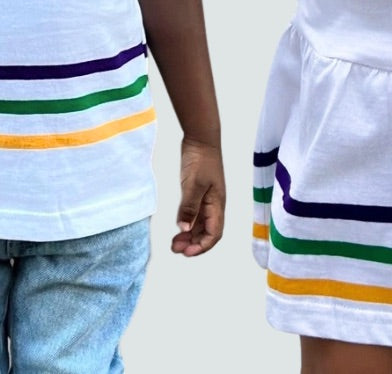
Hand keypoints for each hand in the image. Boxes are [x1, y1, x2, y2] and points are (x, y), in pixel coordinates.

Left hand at [171, 136, 224, 256]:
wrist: (201, 139)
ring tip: (174, 243)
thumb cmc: (201, 159)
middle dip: (193, 244)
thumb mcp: (194, 184)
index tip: (186, 252)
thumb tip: (184, 229)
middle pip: (207, 233)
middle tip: (176, 249)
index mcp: (217, 204)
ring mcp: (207, 200)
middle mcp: (214, 205)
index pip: (214, 234)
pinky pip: (195, 215)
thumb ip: (189, 206)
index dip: (202, 246)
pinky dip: (187, 224)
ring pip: (200, 225)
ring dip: (189, 236)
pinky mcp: (199, 194)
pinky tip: (178, 228)